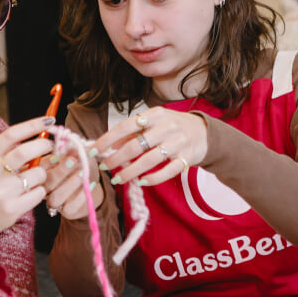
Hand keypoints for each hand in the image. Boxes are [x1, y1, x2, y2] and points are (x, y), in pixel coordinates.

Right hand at [0, 116, 53, 260]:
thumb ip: (10, 150)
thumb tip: (43, 134)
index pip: (11, 134)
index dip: (33, 125)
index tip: (49, 120)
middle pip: (24, 151)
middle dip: (43, 145)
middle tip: (51, 146)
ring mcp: (2, 192)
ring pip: (38, 174)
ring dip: (42, 173)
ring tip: (33, 178)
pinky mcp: (12, 208)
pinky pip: (39, 193)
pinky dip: (40, 190)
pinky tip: (30, 193)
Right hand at [42, 149, 103, 220]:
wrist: (92, 184)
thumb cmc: (81, 165)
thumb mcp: (80, 154)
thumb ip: (74, 149)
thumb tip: (70, 141)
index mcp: (44, 170)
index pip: (39, 167)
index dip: (47, 161)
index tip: (59, 153)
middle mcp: (45, 187)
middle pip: (46, 182)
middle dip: (60, 171)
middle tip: (73, 160)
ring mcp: (54, 201)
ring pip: (55, 198)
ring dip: (70, 185)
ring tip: (83, 174)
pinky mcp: (66, 211)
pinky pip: (70, 208)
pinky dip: (81, 196)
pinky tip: (90, 184)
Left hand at [93, 108, 207, 186]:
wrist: (204, 132)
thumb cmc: (170, 127)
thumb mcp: (152, 122)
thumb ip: (131, 132)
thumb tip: (106, 145)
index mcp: (155, 114)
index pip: (126, 126)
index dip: (108, 139)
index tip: (93, 150)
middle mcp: (166, 127)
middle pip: (135, 145)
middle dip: (116, 158)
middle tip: (104, 167)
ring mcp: (178, 143)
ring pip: (149, 160)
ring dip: (130, 172)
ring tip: (117, 179)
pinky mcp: (186, 158)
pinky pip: (167, 171)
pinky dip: (152, 179)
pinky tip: (140, 182)